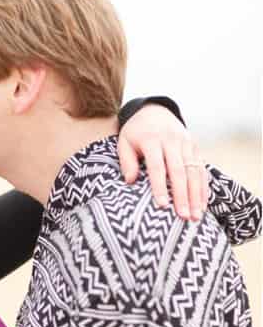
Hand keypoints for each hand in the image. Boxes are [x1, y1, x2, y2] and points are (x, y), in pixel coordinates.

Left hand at [118, 104, 208, 219]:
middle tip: (184, 216)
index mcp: (152, 140)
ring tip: (196, 215)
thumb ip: (127, 161)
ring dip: (196, 195)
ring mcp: (186, 143)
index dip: (160, 187)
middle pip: (179, 171)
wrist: (154, 110)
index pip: (157, 167)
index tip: (162, 206)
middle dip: (182, 195)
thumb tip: (129, 181)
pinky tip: (203, 203)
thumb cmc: (135, 132)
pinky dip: (203, 187)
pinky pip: (201, 168)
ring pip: (194, 171)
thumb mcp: (124, 142)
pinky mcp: (195, 146)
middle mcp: (172, 141)